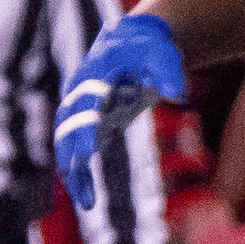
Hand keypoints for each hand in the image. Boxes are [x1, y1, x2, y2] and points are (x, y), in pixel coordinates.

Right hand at [50, 10, 189, 214]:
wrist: (130, 40)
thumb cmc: (147, 46)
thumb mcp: (160, 51)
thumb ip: (168, 70)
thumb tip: (179, 95)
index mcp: (96, 72)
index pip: (88, 101)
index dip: (86, 126)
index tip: (88, 152)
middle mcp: (79, 91)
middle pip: (69, 126)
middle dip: (76, 159)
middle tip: (86, 189)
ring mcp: (78, 107)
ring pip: (65, 142)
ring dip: (73, 172)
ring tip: (88, 203)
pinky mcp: (83, 120)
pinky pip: (72, 149)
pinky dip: (76, 171)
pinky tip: (85, 196)